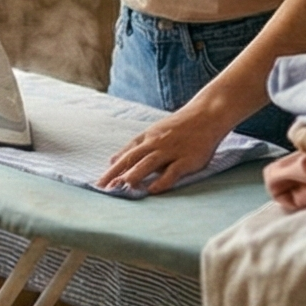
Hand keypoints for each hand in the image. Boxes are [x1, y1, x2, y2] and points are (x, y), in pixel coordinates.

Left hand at [100, 104, 241, 192]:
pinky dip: (163, 180)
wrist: (207, 115)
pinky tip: (152, 190)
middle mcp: (155, 144)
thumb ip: (134, 147)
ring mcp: (171, 151)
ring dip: (134, 175)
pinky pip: (173, 171)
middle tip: (103, 188)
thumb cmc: (179, 126)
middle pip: (132, 159)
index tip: (98, 184)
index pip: (125, 156)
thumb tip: (112, 161)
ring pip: (149, 163)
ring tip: (122, 187)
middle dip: (116, 174)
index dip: (111, 170)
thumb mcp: (152, 133)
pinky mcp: (188, 159)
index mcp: (146, 138)